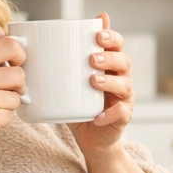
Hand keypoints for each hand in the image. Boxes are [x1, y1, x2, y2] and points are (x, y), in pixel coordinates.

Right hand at [0, 27, 25, 170]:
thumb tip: (1, 30)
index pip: (9, 45)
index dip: (21, 53)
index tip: (18, 63)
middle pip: (19, 74)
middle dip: (17, 86)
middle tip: (3, 93)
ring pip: (17, 97)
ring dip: (8, 105)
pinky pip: (12, 115)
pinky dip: (2, 120)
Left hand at [69, 13, 133, 155]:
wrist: (91, 139)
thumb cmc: (81, 105)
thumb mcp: (72, 81)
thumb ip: (66, 61)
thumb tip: (47, 39)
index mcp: (110, 66)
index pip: (118, 46)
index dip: (112, 37)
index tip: (98, 34)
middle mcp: (121, 79)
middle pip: (124, 61)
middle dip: (110, 57)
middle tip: (92, 59)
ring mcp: (124, 99)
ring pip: (125, 85)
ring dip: (110, 82)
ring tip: (93, 81)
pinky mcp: (123, 118)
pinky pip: (122, 113)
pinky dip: (111, 113)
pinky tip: (98, 115)